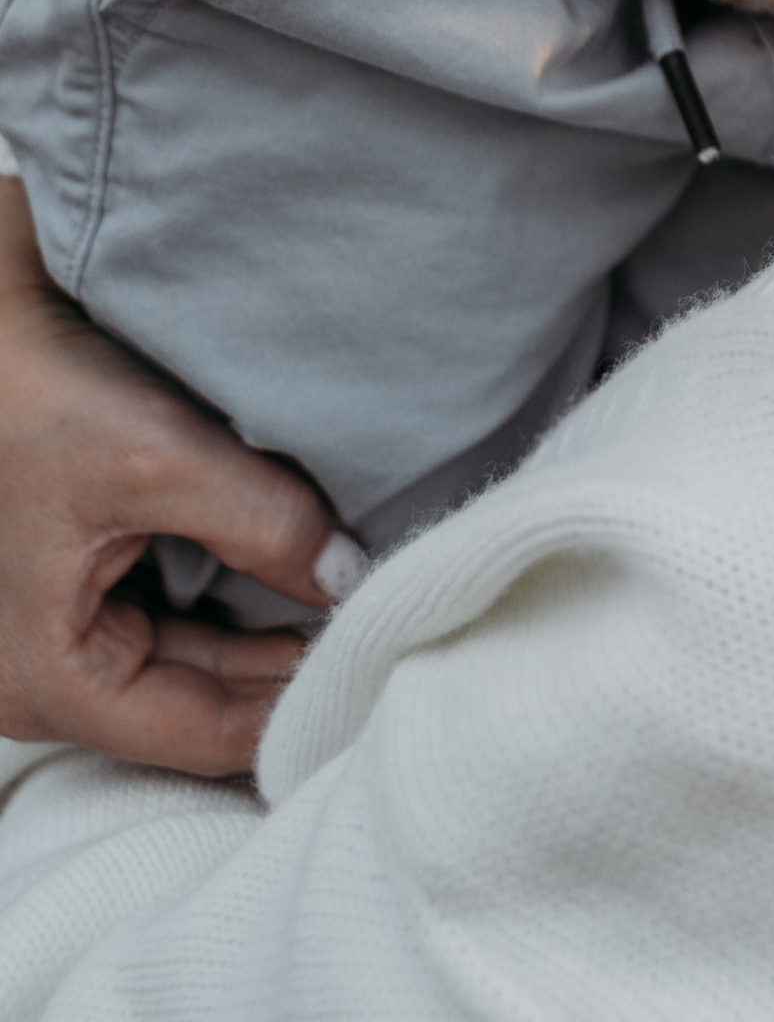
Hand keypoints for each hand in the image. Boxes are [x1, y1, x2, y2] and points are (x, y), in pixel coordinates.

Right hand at [0, 180, 351, 773]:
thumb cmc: (36, 388)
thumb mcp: (158, 456)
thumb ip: (263, 523)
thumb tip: (353, 579)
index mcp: (47, 679)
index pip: (202, 735)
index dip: (294, 709)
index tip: (378, 671)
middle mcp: (43, 679)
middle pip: (197, 708)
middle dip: (286, 674)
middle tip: (385, 635)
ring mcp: (61, 637)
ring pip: (190, 665)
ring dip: (265, 637)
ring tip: (354, 606)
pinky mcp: (80, 590)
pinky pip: (173, 620)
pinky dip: (236, 603)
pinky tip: (299, 574)